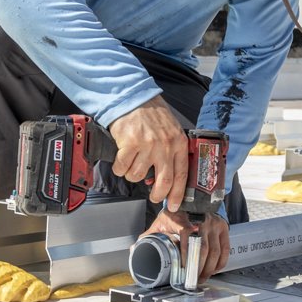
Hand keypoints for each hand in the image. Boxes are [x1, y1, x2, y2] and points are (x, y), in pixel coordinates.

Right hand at [109, 96, 187, 211]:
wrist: (133, 97)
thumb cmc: (151, 115)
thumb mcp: (170, 131)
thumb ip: (171, 151)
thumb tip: (165, 177)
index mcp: (178, 143)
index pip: (182, 175)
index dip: (178, 194)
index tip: (175, 204)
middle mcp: (165, 145)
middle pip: (164, 181)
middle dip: (158, 195)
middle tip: (154, 197)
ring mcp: (148, 145)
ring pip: (138, 176)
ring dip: (133, 175)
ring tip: (132, 165)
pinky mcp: (130, 144)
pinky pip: (122, 167)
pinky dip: (120, 168)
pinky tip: (121, 159)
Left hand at [141, 210, 229, 284]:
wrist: (192, 200)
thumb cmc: (175, 213)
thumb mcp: (160, 222)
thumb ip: (149, 236)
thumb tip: (135, 249)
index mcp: (183, 219)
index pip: (187, 236)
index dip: (187, 254)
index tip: (184, 269)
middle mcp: (201, 220)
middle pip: (204, 248)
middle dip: (199, 268)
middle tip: (193, 280)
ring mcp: (214, 223)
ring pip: (215, 251)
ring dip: (209, 268)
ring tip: (202, 278)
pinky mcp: (223, 227)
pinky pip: (225, 248)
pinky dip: (221, 262)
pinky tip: (214, 269)